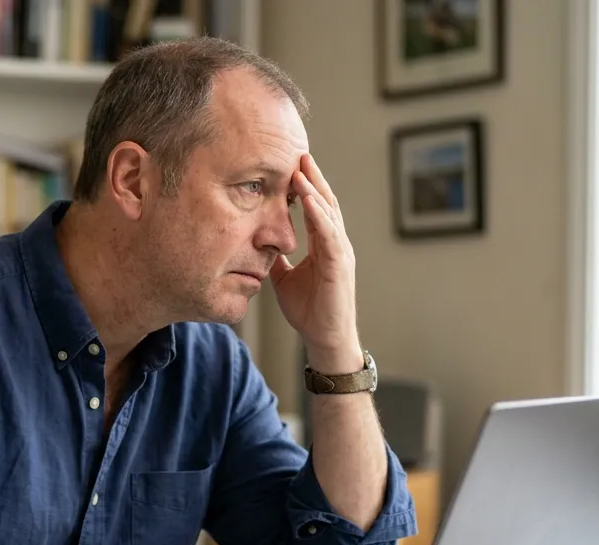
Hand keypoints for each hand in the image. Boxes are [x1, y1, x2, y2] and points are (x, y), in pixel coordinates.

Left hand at [269, 154, 363, 371]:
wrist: (325, 339)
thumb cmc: (309, 310)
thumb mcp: (283, 278)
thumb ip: (275, 258)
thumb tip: (257, 244)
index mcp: (323, 244)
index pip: (314, 207)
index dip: (303, 185)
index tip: (289, 164)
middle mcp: (335, 243)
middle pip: (324, 201)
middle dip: (311, 177)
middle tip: (298, 151)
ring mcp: (340, 252)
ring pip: (328, 212)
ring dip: (314, 189)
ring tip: (300, 169)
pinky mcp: (340, 265)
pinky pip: (329, 234)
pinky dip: (318, 214)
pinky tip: (307, 199)